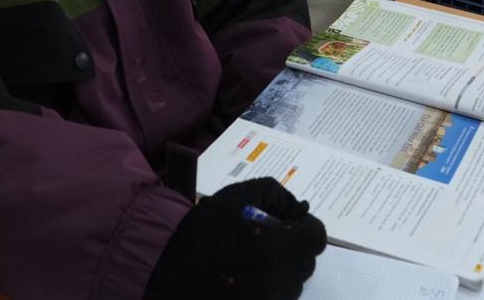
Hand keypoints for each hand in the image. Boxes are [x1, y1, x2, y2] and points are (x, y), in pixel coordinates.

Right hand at [145, 178, 326, 299]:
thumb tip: (299, 211)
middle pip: (304, 263)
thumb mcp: (245, 193)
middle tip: (265, 238)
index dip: (304, 228)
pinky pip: (272, 296)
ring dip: (279, 269)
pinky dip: (264, 286)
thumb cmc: (207, 225)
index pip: (316, 239)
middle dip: (291, 248)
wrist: (167, 262)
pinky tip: (243, 276)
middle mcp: (280, 281)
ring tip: (250, 258)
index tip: (287, 225)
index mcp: (282, 249)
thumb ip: (279, 197)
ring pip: (290, 284)